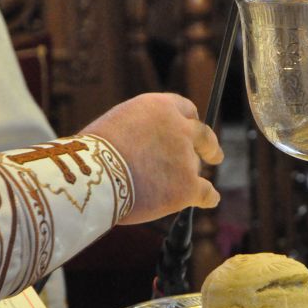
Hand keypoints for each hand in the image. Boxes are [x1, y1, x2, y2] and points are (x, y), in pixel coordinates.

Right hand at [81, 93, 222, 224]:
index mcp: (160, 107)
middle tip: (214, 155)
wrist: (93, 175)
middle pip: (203, 136)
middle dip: (209, 146)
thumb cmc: (93, 153)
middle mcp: (179, 128)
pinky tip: (210, 200)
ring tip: (167, 189)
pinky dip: (209, 197)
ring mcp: (186, 159)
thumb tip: (146, 146)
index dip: (190, 121)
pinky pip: (207, 193)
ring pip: (195, 169)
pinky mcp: (187, 187)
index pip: (185, 109)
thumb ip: (140, 130)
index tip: (192, 126)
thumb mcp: (118, 123)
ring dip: (186, 177)